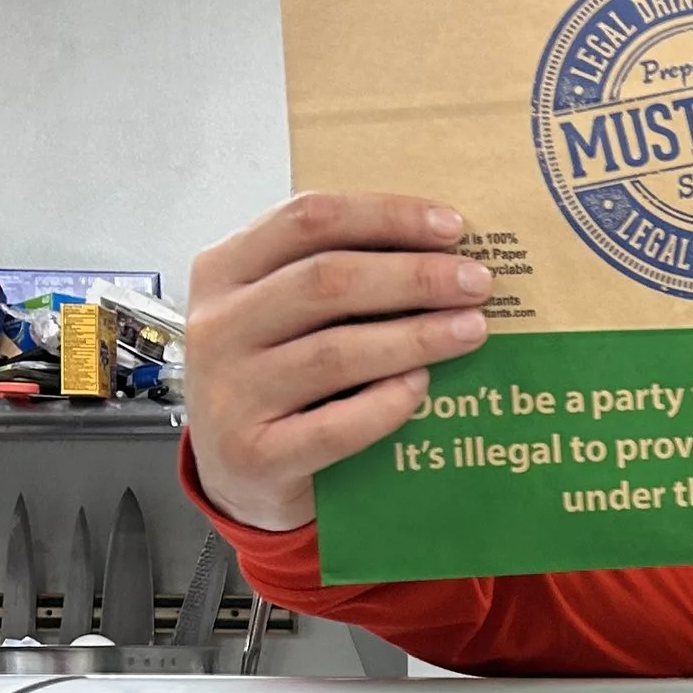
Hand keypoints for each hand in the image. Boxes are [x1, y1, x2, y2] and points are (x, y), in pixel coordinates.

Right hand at [186, 192, 491, 534]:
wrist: (239, 475)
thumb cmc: (276, 379)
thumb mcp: (283, 314)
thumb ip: (334, 277)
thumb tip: (440, 250)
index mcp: (223, 271)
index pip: (307, 220)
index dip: (385, 216)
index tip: (452, 225)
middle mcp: (217, 327)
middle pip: (326, 281)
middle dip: (414, 276)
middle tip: (476, 282)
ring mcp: (231, 394)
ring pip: (335, 352)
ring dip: (416, 337)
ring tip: (471, 330)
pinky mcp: (256, 457)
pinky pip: (337, 426)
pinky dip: (388, 403)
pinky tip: (422, 386)